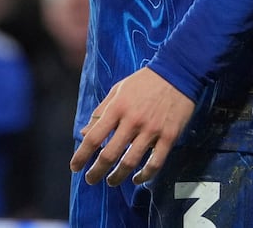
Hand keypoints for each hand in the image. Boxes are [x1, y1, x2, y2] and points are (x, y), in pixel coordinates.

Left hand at [71, 67, 193, 185]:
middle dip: (96, 171)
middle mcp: (133, 120)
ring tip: (111, 181)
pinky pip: (155, 162)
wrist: (178, 71)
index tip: (75, 167)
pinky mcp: (169, 136)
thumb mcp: (118, 90)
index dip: (81, 156)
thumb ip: (100, 111)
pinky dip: (145, 175)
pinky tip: (137, 178)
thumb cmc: (144, 81)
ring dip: (118, 176)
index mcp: (117, 107)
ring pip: (130, 162)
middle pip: (110, 154)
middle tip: (91, 180)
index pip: (94, 137)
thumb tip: (83, 133)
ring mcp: (152, 130)